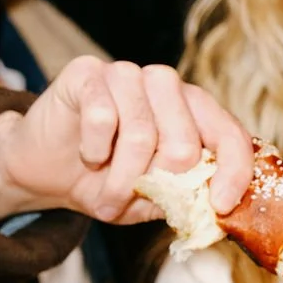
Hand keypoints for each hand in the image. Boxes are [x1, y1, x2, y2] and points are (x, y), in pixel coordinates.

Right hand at [0, 57, 252, 222]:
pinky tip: (89, 155)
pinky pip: (102, 118)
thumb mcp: (157, 199)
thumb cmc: (110, 180)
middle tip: (133, 201)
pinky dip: (93, 150)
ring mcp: (129, 74)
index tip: (220, 206)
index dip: (234, 172)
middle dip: (156, 186)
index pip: (231, 135)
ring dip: (120, 181)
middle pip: (184, 143)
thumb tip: (220, 209)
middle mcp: (167, 86)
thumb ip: (190, 197)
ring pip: (140, 136)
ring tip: (108, 198)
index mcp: (195, 111)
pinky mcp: (89, 73)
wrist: (49, 170)